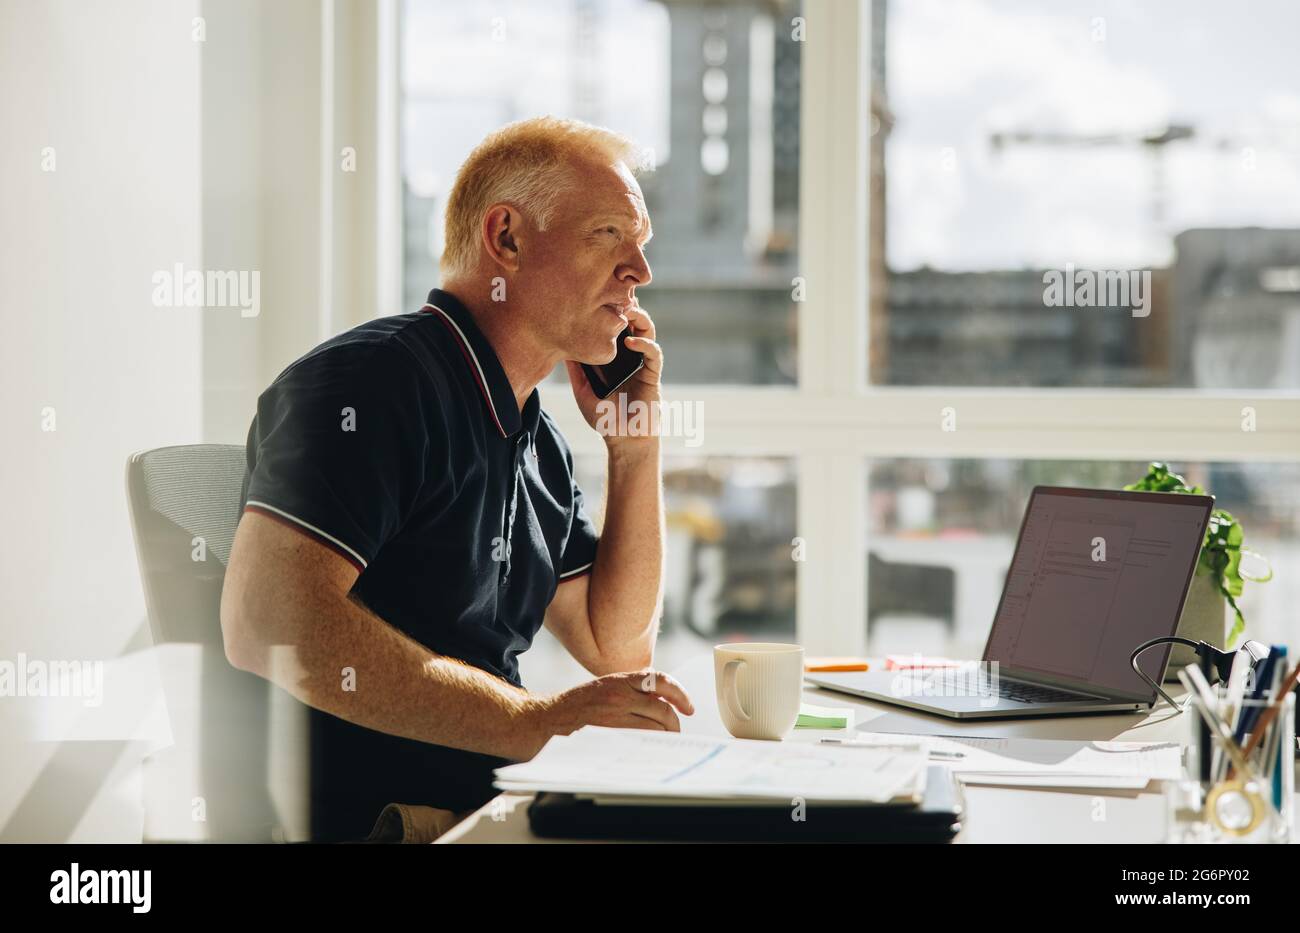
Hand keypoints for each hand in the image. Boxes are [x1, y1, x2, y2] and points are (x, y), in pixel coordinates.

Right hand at [531, 669, 693, 745]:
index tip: (688, 708)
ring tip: (663, 742)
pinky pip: (640, 741)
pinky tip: (650, 749)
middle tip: (675, 732)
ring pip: (655, 728)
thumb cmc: (579, 705)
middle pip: (662, 709)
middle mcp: (619, 695)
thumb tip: (663, 704)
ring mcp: (614, 716)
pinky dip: (650, 746)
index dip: (680, 695)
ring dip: (664, 737)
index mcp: (620, 680)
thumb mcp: (607, 687)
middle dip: (674, 724)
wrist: (549, 717)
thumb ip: (632, 691)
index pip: (661, 681)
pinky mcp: (609, 734)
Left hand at [564, 303, 662, 447]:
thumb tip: (562, 348)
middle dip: (627, 306)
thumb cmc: (604, 419)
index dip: (611, 312)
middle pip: (633, 323)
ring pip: (647, 332)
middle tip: (616, 295)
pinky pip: (654, 354)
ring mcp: (643, 364)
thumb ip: (576, 371)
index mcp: (616, 358)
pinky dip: (644, 344)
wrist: (623, 441)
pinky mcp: (653, 375)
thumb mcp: (583, 391)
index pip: (615, 328)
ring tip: (627, 310)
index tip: (598, 298)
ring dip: (640, 318)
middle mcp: (631, 357)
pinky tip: (631, 342)